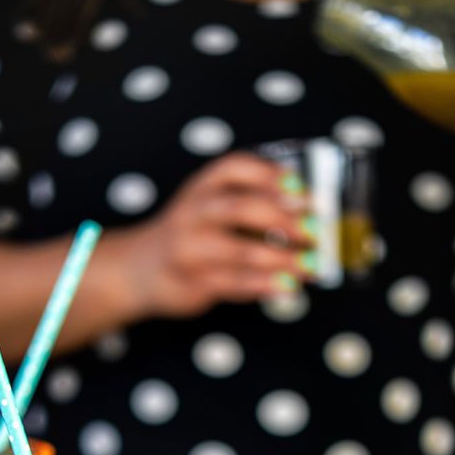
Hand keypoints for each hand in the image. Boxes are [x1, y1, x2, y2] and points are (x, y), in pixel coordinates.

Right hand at [109, 153, 314, 319]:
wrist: (139, 269)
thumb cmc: (191, 235)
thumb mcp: (212, 206)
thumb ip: (252, 204)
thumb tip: (311, 216)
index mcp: (202, 186)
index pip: (234, 167)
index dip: (270, 176)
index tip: (302, 189)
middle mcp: (193, 212)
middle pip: (241, 207)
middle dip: (284, 219)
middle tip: (316, 231)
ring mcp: (189, 249)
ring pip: (240, 251)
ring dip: (282, 259)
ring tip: (311, 265)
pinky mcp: (191, 282)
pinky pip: (233, 283)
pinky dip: (264, 286)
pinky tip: (287, 287)